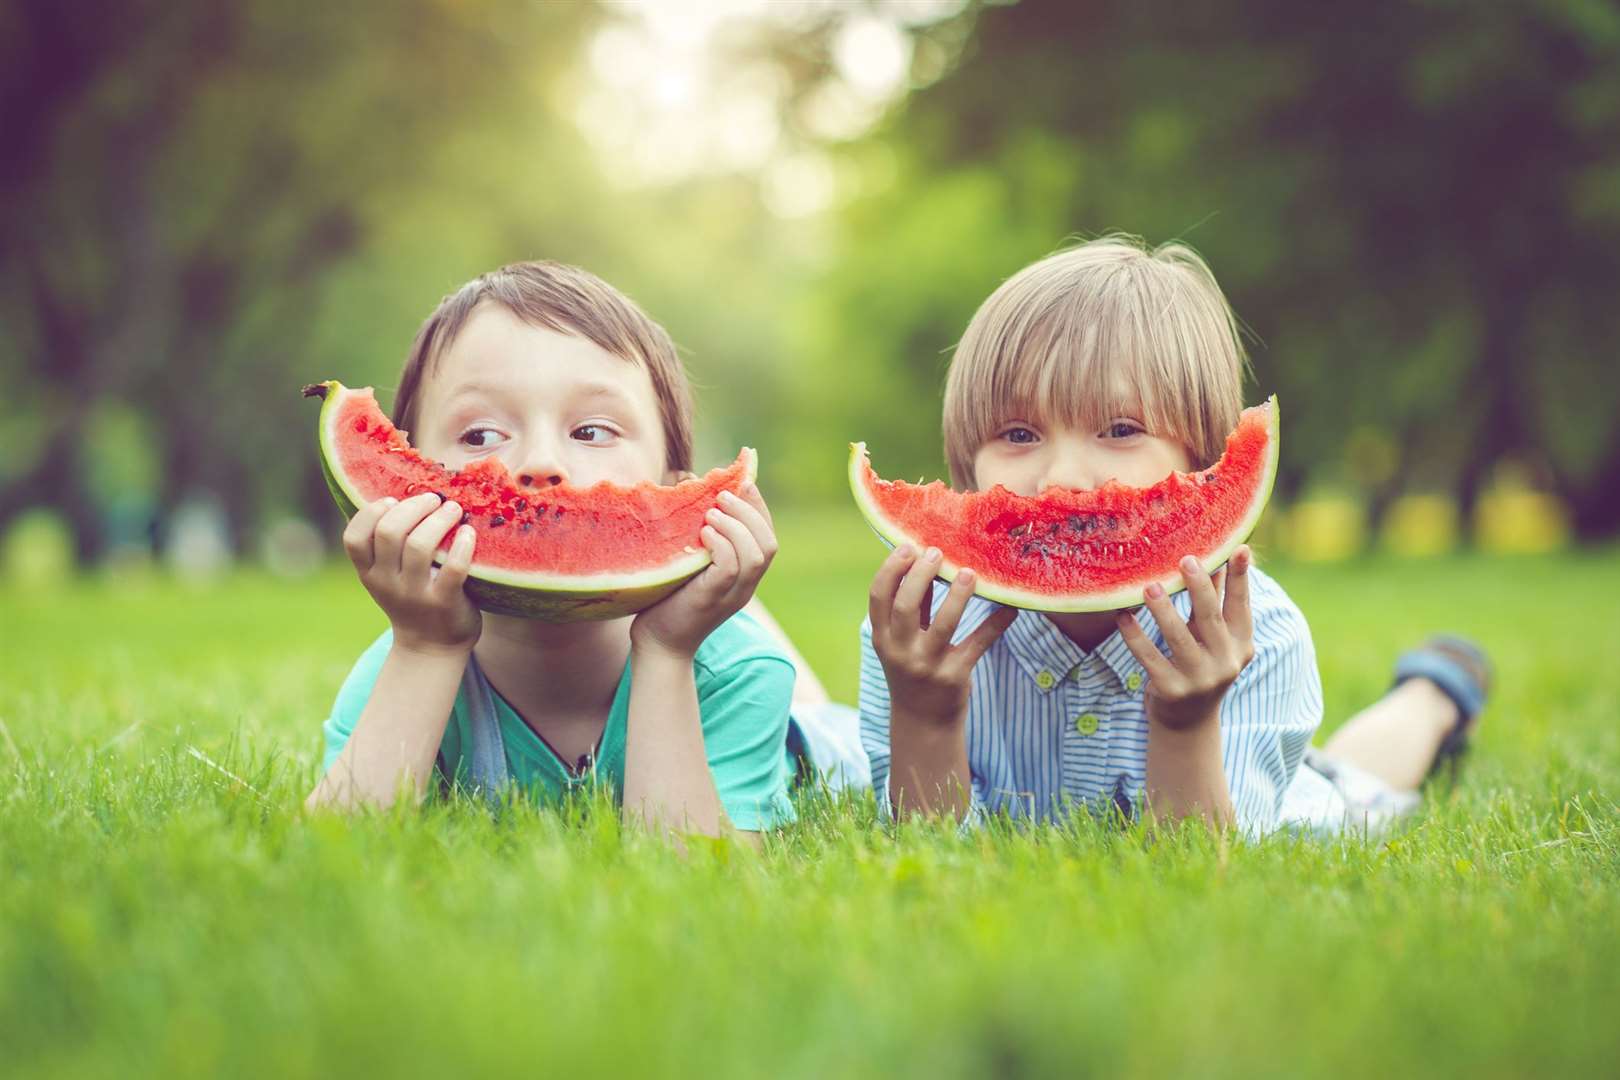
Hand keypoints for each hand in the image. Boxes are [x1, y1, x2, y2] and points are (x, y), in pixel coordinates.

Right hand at [343, 493, 480, 656]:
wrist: (431, 648)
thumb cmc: (412, 599)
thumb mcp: (388, 577)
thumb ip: (387, 547)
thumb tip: (404, 494)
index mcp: (369, 573)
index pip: (353, 538)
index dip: (371, 512)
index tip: (393, 500)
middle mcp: (387, 583)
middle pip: (390, 532)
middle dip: (413, 507)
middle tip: (434, 498)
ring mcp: (414, 594)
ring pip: (420, 546)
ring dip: (439, 520)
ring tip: (453, 509)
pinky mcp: (444, 603)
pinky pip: (453, 569)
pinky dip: (463, 546)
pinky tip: (469, 532)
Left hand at [631, 483, 776, 660]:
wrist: (658, 644)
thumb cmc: (668, 598)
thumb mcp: (689, 560)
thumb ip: (698, 532)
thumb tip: (690, 482)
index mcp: (745, 576)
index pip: (767, 537)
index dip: (759, 507)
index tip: (743, 482)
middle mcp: (745, 586)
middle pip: (769, 544)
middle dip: (750, 512)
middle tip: (723, 495)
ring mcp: (731, 595)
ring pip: (755, 556)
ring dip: (736, 526)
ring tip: (712, 511)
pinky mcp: (712, 599)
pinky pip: (731, 569)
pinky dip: (722, 545)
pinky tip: (704, 534)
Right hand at [869, 545, 1016, 724]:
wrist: (923, 721)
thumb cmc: (912, 668)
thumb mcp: (901, 641)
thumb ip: (911, 608)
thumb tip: (926, 563)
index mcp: (883, 637)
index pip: (878, 596)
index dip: (892, 568)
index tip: (909, 547)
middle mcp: (900, 651)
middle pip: (905, 605)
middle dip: (921, 575)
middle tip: (938, 553)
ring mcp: (927, 665)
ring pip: (943, 624)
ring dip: (957, 595)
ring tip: (970, 573)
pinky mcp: (954, 677)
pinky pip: (978, 644)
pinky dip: (995, 624)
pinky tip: (1010, 608)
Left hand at [1116, 545, 1254, 730]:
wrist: (1187, 722)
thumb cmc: (1200, 665)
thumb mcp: (1214, 639)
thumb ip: (1213, 604)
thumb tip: (1213, 559)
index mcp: (1241, 645)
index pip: (1241, 606)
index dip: (1240, 578)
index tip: (1238, 548)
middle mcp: (1225, 662)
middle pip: (1210, 618)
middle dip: (1198, 587)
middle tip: (1186, 559)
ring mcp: (1199, 679)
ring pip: (1178, 638)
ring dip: (1162, 610)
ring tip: (1149, 587)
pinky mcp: (1171, 691)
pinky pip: (1149, 658)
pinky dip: (1134, 636)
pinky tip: (1123, 616)